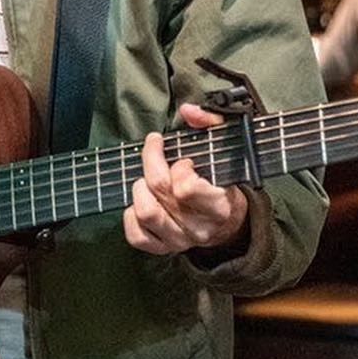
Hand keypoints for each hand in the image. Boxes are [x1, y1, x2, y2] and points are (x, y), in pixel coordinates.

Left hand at [124, 102, 249, 257]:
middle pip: (160, 190)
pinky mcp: (162, 248)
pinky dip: (131, 216)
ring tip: (147, 179)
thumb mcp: (225, 151)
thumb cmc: (222, 183)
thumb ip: (211, 124)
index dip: (180, 167)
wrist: (226, 224)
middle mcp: (198, 226)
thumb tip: (189, 110)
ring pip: (145, 212)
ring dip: (140, 188)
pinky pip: (136, 236)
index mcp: (218, 206)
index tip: (183, 159)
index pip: (187, 187)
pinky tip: (141, 200)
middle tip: (155, 150)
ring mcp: (179, 240)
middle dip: (152, 162)